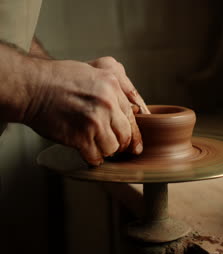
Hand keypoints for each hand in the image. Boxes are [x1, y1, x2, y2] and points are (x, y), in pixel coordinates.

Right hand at [24, 58, 143, 165]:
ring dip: (106, 150)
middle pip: (126, 134)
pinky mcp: (80, 137)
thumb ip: (117, 85)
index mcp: (112, 85)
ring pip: (113, 147)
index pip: (133, 115)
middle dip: (122, 143)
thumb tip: (135, 107)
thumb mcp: (95, 70)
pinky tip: (89, 154)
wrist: (32, 87)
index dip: (133, 131)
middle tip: (115, 146)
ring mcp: (94, 121)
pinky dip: (93, 158)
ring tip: (98, 146)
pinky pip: (95, 156)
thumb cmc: (59, 78)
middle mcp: (107, 103)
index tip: (134, 142)